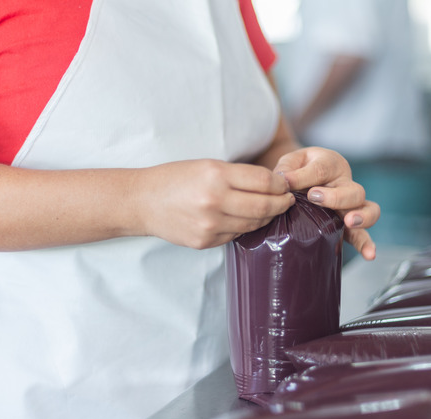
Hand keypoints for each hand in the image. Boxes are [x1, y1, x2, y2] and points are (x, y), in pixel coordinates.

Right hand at [137, 159, 294, 248]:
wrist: (142, 202)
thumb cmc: (176, 179)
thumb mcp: (207, 165)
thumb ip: (239, 175)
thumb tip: (275, 184)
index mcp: (216, 175)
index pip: (265, 182)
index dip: (281, 184)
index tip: (285, 185)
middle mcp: (214, 201)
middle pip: (265, 206)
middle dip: (282, 203)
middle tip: (288, 201)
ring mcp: (210, 224)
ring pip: (253, 224)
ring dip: (266, 217)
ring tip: (270, 210)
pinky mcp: (205, 241)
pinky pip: (236, 235)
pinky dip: (244, 227)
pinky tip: (243, 220)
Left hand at [273, 147, 379, 259]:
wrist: (306, 173)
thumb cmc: (300, 168)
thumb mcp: (292, 162)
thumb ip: (288, 169)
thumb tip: (283, 181)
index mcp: (331, 165)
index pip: (322, 170)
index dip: (305, 177)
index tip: (290, 182)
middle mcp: (346, 184)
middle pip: (353, 190)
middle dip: (336, 197)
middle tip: (314, 197)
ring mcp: (350, 206)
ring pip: (369, 209)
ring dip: (361, 217)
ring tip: (349, 222)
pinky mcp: (347, 224)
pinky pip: (362, 234)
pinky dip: (366, 244)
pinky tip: (369, 254)